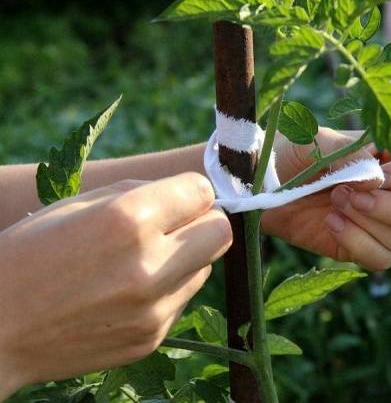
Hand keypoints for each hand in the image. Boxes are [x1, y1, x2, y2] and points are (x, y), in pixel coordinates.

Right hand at [0, 173, 230, 398]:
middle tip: (177, 225)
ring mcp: (153, 309)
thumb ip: (141, 194)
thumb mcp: (78, 204)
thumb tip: (190, 194)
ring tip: (143, 261)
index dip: (191, 191)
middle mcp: (149, 266)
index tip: (179, 197)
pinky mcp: (152, 338)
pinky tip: (129, 291)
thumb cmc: (30, 253)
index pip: (203, 192)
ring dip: (186, 257)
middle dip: (204, 222)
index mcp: (128, 220)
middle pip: (221, 232)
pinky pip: (182, 300)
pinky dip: (168, 290)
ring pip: (205, 268)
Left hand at [262, 128, 390, 270]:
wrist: (261, 185)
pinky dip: (357, 245)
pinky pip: (383, 260)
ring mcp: (385, 222)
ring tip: (333, 204)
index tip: (380, 174)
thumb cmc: (292, 153)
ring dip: (369, 224)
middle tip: (348, 195)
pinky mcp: (364, 247)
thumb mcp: (316, 143)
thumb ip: (349, 156)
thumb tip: (378, 180)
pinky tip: (330, 224)